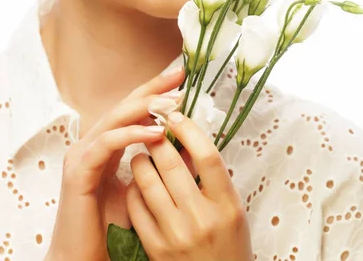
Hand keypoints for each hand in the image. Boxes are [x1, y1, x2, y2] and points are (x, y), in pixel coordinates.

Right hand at [45, 68, 184, 260]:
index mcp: (105, 146)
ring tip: (174, 103)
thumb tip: (191, 146)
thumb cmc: (112, 229)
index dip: (154, 91)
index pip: (132, 110)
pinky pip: (107, 143)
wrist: (84, 260)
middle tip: (179, 77)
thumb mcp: (143, 190)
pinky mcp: (78, 170)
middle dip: (152, 90)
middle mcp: (92, 144)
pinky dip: (132, 134)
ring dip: (145, 107)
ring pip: (114, 118)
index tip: (181, 79)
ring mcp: (82, 155)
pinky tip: (156, 133)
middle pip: (123, 105)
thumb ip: (160, 167)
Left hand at [127, 110, 253, 260]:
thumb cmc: (226, 242)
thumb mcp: (229, 208)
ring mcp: (176, 235)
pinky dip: (133, 188)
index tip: (176, 115)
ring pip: (147, 181)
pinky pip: (136, 206)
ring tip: (142, 154)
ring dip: (141, 160)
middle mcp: (202, 219)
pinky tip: (138, 184)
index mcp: (227, 206)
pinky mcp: (155, 248)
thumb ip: (210, 176)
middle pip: (172, 164)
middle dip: (157, 140)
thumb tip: (186, 136)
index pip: (207, 156)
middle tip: (152, 129)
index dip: (188, 129)